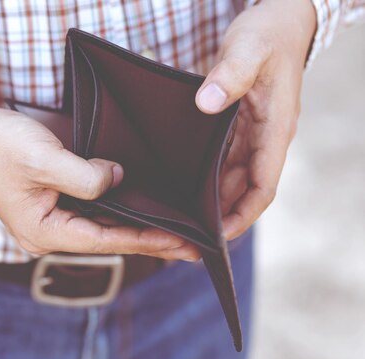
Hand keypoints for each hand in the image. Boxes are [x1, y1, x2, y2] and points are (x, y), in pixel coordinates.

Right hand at [0, 92, 200, 259]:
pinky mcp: (56, 202)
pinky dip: (122, 212)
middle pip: (108, 239)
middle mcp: (49, 232)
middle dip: (150, 241)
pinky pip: (94, 213)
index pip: (104, 240)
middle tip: (194, 246)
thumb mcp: (43, 159)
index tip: (182, 242)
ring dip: (139, 229)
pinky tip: (147, 212)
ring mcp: (52, 218)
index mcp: (42, 231)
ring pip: (104, 228)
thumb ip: (84, 176)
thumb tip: (117, 179)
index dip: (145, 240)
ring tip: (179, 234)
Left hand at [195, 0, 316, 239]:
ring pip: (231, 179)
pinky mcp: (239, 127)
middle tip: (184, 235)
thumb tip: (207, 103)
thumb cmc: (268, 34)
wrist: (279, 20)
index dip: (242, 215)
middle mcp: (265, 139)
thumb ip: (231, 74)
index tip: (217, 237)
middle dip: (219, 216)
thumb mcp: (249, 48)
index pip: (262, 187)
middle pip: (243, 191)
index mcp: (275, 130)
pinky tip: (181, 187)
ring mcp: (253, 135)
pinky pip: (222, 162)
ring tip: (179, 218)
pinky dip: (206, 178)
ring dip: (210, 200)